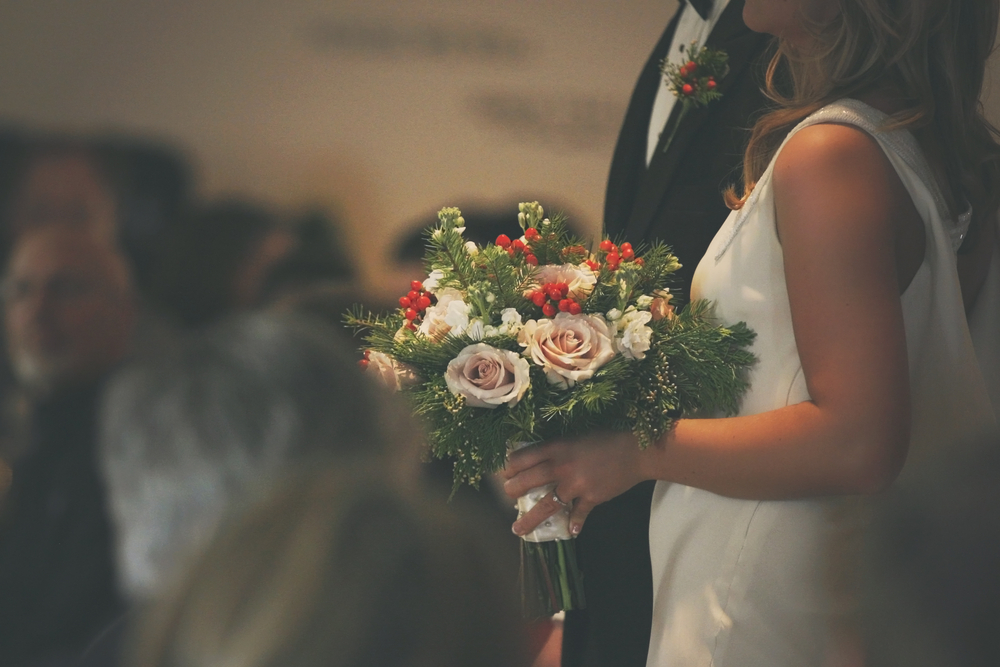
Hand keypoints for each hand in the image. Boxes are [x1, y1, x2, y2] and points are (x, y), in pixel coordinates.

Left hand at [502, 431, 646, 536]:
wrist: (637, 451)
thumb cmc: (607, 438)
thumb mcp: (577, 436)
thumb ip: (559, 448)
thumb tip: (540, 459)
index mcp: (557, 447)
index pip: (523, 457)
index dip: (510, 466)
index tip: (506, 472)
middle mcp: (562, 467)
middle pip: (528, 481)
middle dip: (512, 490)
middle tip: (507, 495)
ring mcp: (576, 485)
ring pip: (545, 506)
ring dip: (529, 519)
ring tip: (517, 529)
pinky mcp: (591, 498)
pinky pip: (578, 515)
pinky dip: (574, 525)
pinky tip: (571, 533)